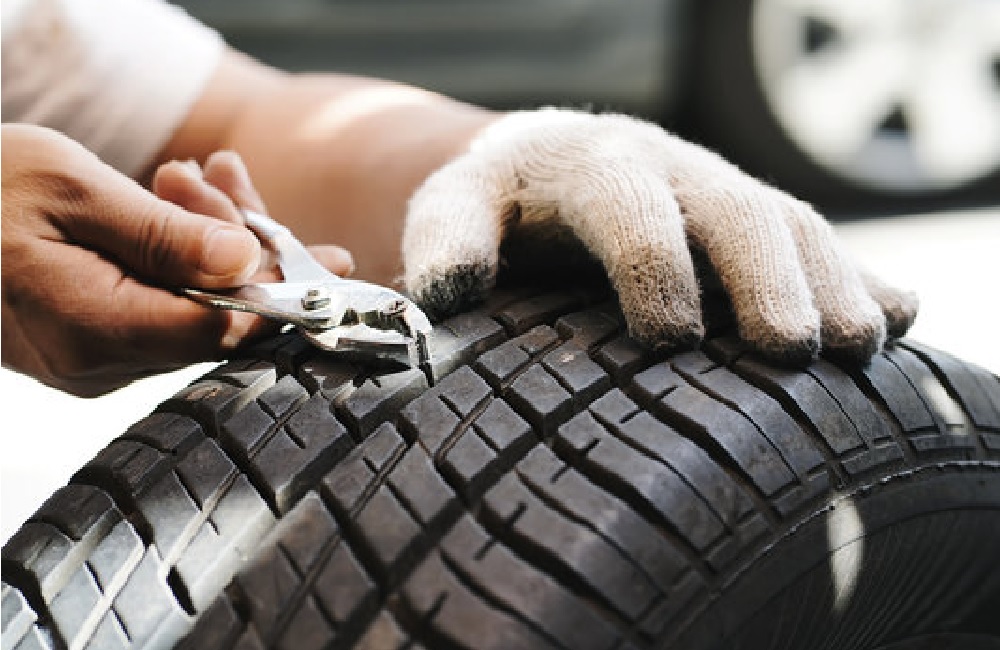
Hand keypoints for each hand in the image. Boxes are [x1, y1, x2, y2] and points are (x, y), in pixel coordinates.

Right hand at [0, 126, 350, 395]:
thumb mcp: (71, 188)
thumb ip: (163, 233)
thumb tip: (246, 262)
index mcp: (94, 329)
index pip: (222, 328)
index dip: (284, 294)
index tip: (332, 263)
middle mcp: (101, 362)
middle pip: (217, 317)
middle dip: (243, 247)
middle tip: (230, 177)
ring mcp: (99, 359)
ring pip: (195, 305)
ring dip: (210, 239)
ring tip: (196, 174)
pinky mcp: (98, 343)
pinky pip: (165, 303)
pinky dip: (181, 254)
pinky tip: (175, 200)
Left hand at [402, 108, 917, 362]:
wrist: (548, 161)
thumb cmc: (499, 202)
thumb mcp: (454, 208)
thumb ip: (445, 241)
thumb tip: (451, 294)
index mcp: (596, 167)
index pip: (631, 208)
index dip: (654, 266)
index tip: (668, 338)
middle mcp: (673, 172)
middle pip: (735, 211)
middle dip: (767, 277)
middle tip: (792, 350)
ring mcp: (724, 193)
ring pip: (792, 224)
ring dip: (832, 282)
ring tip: (861, 347)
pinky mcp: (753, 221)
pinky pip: (819, 240)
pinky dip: (863, 275)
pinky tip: (896, 318)